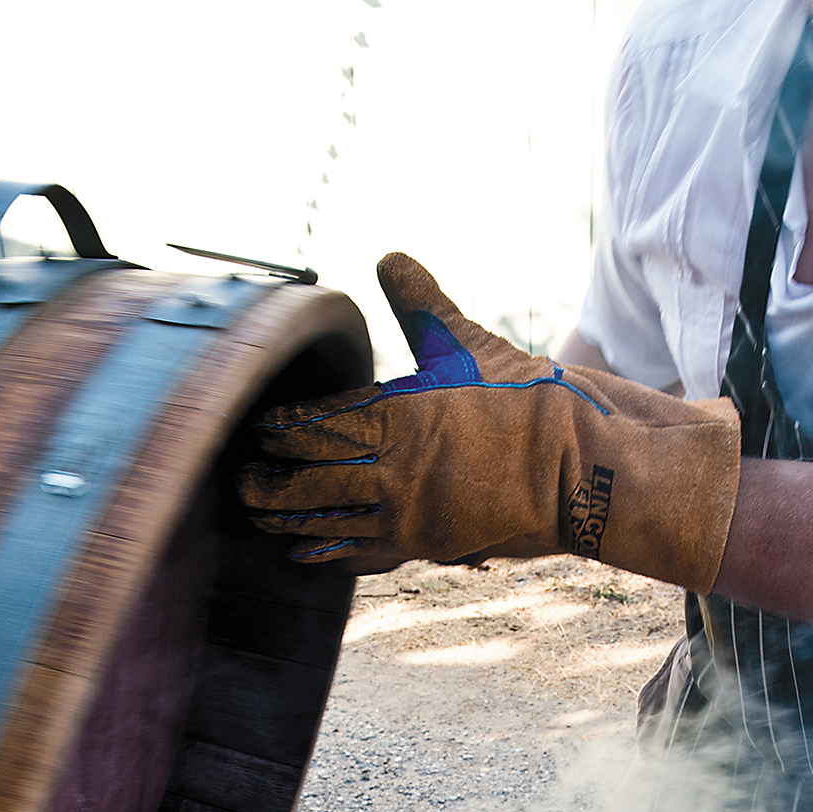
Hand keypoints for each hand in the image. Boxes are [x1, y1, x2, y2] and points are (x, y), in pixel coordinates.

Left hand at [237, 255, 739, 590]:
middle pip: (306, 480)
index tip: (250, 426)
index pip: (314, 424)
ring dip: (286, 521)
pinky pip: (363, 554)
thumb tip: (389, 258)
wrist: (579, 468)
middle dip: (265, 480)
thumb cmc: (527, 400)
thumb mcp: (468, 342)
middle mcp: (392, 471)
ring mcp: (407, 514)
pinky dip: (329, 554)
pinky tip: (306, 552)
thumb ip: (420, 304)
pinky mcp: (426, 544)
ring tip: (255, 517)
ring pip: (327, 523)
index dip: (275, 429)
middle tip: (234, 478)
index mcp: (396, 415)